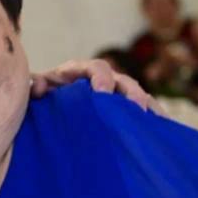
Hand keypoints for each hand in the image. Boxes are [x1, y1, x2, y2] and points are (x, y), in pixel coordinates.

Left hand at [30, 59, 161, 113]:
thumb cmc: (39, 97)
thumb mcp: (35, 90)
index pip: (95, 69)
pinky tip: (162, 129)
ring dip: (146, 107)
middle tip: (137, 108)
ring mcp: (112, 95)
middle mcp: (100, 81)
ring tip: (156, 121)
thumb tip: (39, 87)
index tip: (102, 92)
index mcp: (78, 72)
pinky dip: (150, 118)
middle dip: (132, 93)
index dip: (100, 77)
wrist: (41, 108)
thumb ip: (35, 86)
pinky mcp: (119, 111)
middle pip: (122, 82)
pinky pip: (139, 112)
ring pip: (135, 96)